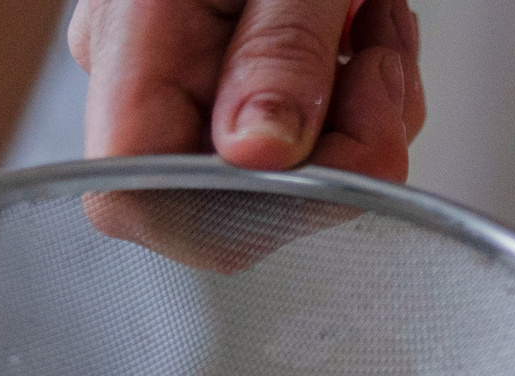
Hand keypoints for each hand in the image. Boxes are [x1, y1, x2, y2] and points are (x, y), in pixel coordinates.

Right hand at [71, 0, 425, 179]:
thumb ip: (281, 50)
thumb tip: (262, 155)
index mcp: (132, 38)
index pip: (141, 194)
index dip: (235, 214)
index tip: (323, 161)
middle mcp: (145, 69)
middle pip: (233, 194)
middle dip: (338, 154)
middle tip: (381, 67)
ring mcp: (190, 73)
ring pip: (288, 171)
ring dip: (367, 116)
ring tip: (380, 22)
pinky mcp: (238, 72)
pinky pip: (307, 133)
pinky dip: (363, 95)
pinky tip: (371, 29)